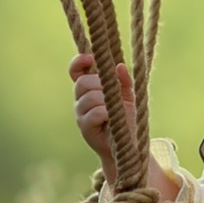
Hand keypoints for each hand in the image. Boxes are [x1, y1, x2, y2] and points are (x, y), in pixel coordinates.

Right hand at [70, 52, 134, 176]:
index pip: (75, 71)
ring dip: (106, 100)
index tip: (89, 58)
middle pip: (82, 82)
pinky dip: (105, 113)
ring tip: (114, 109)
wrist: (127, 144)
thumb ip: (124, 80)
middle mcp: (80, 99)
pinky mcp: (84, 127)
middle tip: (114, 93)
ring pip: (89, 97)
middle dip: (100, 84)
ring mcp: (80, 113)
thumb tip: (120, 66)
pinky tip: (111, 117)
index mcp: (89, 88)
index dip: (78, 62)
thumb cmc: (126, 117)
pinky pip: (93, 113)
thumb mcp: (128, 95)